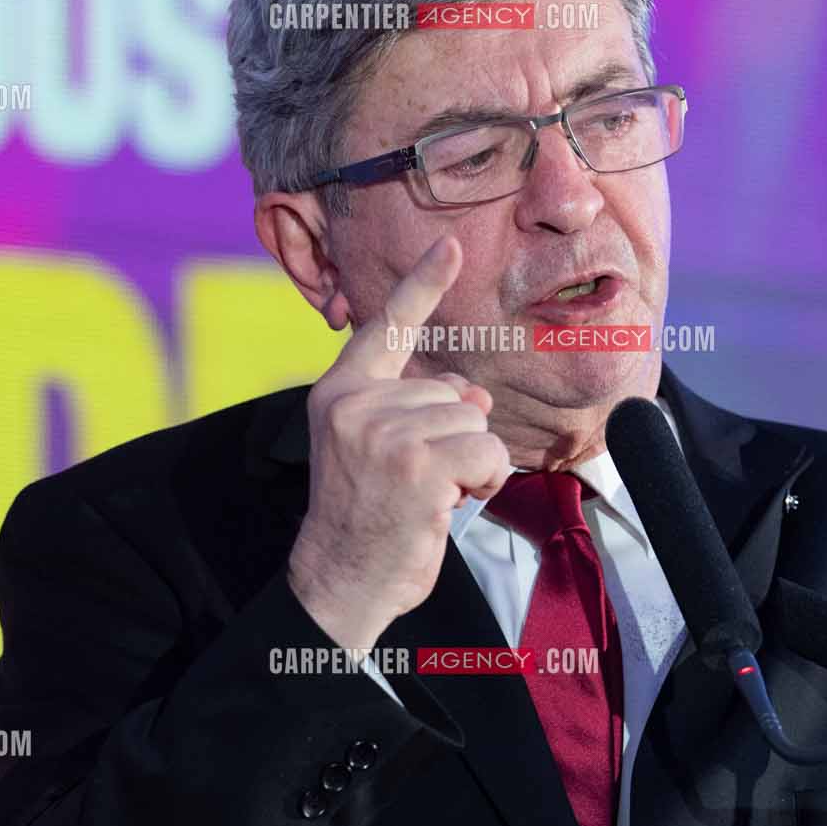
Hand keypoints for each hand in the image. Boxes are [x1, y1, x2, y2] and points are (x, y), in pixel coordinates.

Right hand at [287, 236, 510, 651]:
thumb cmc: (367, 517)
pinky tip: (447, 505)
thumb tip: (476, 397)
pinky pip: (486, 453)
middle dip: (453, 439)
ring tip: (427, 496)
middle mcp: (355, 404)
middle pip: (451, 392)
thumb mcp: (381, 451)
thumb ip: (422, 411)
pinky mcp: (416, 465)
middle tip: (414, 482)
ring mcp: (384, 433)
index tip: (451, 244)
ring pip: (474, 424)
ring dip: (469, 466)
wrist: (341, 580)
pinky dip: (483, 482)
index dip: (422, 284)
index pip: (385, 327)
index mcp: (340, 393)